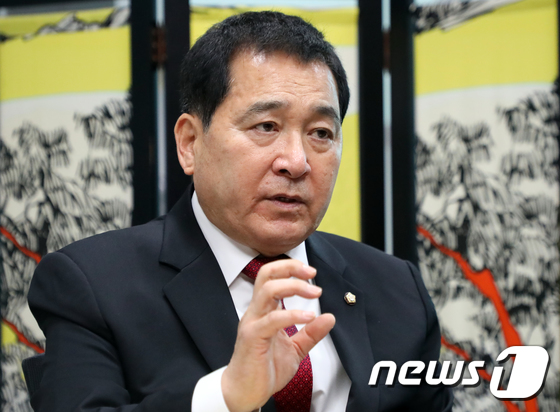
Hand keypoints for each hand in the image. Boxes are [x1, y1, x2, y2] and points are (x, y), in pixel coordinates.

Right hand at [221, 259, 334, 411]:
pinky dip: (292, 314)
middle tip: (312, 273)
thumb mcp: (295, 349)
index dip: (290, 269)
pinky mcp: (252, 337)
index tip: (311, 272)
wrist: (245, 393)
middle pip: (266, 275)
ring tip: (314, 293)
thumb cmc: (264, 369)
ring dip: (294, 287)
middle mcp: (256, 311)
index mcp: (263, 310)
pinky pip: (272, 319)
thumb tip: (329, 317)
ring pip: (268, 290)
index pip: (271, 277)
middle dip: (290, 268)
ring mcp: (252, 322)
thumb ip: (311, 334)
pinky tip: (308, 317)